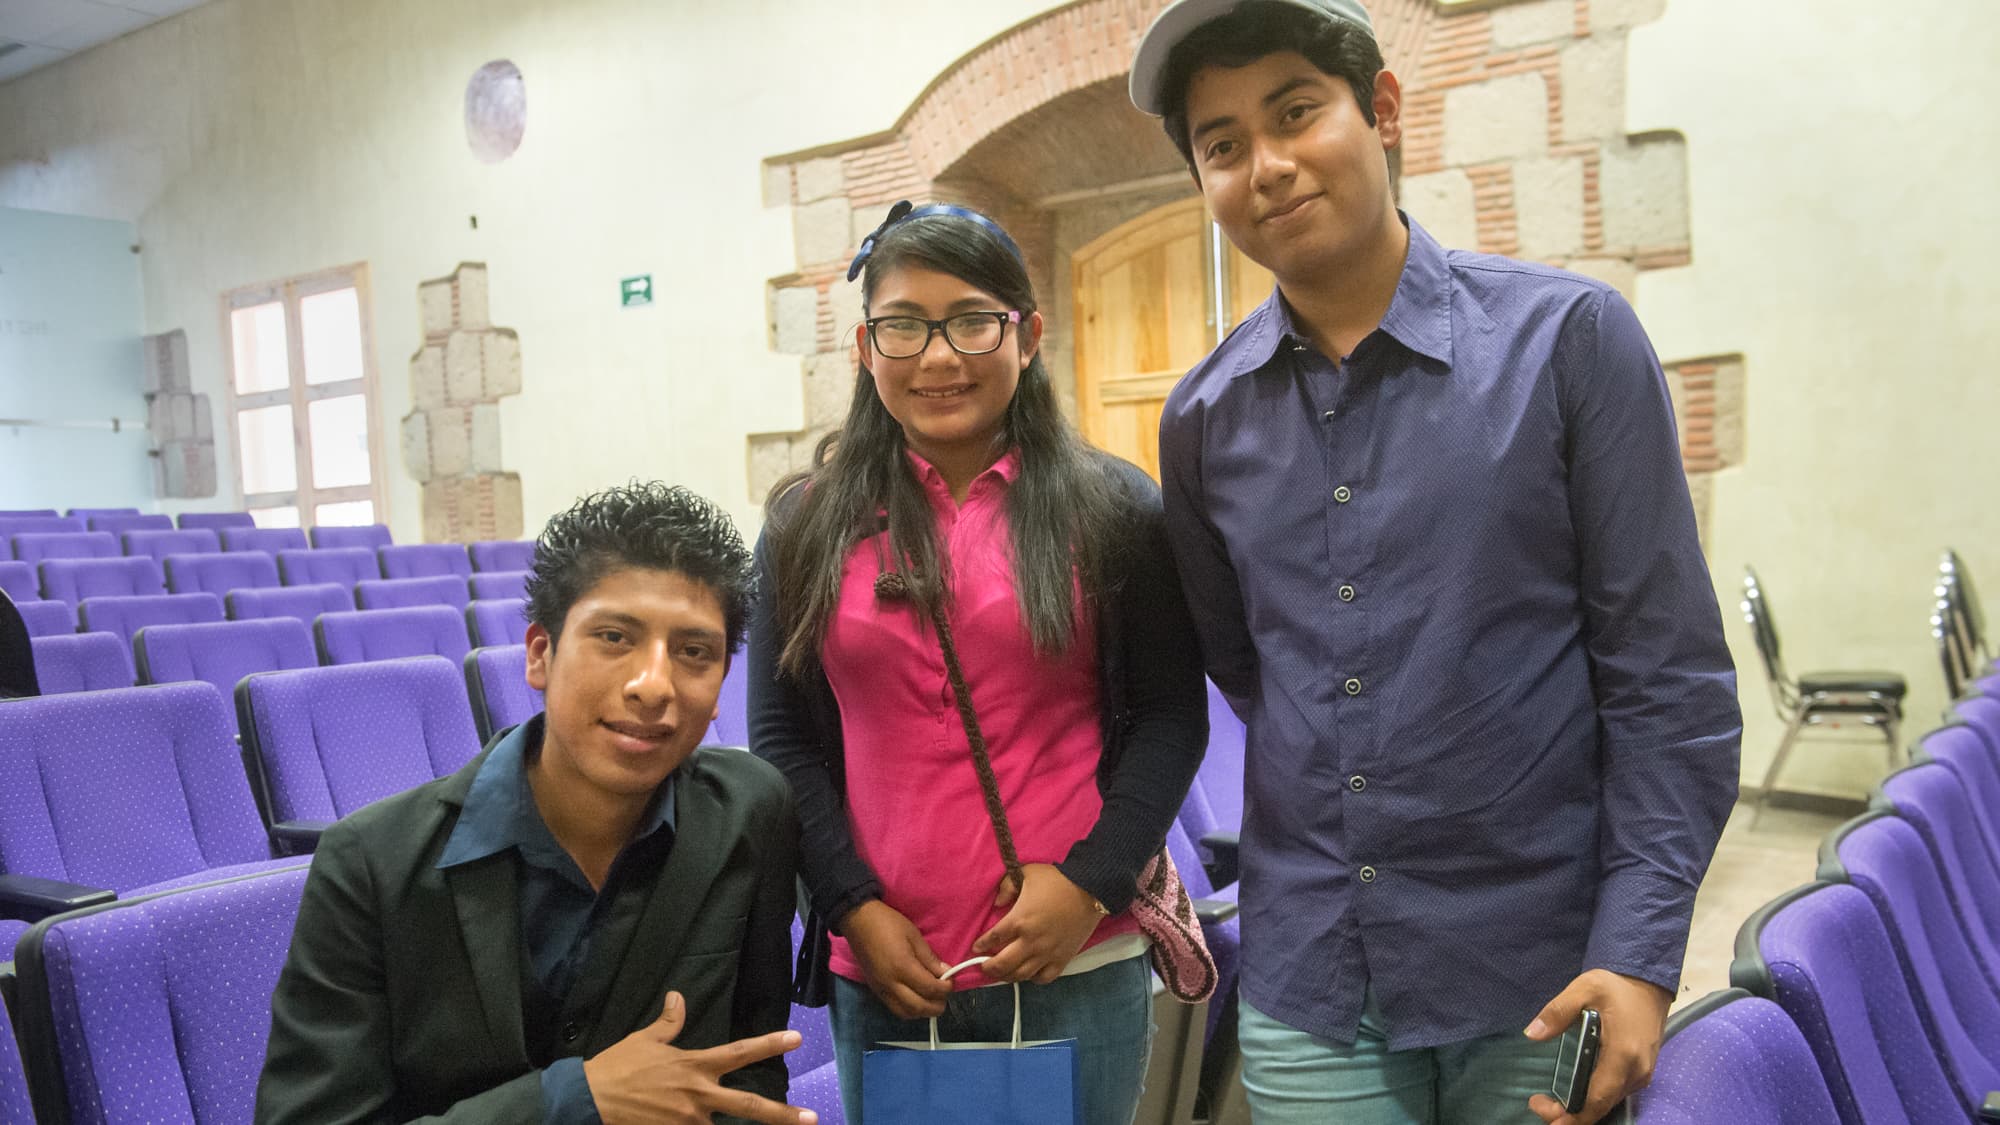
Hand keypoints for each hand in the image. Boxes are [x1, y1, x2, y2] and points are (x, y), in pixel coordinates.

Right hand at [582, 990, 814, 1124]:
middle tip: (812, 1119)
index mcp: (694, 1066)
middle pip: (748, 1106)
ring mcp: (688, 1121)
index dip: (770, 1044)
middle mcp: (699, 1096)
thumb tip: (678, 996)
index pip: (740, 1053)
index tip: (796, 1038)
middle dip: (782, 1115)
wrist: (589, 1101)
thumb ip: (669, 1022)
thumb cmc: (617, 1067)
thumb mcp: (644, 1039)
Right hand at [842, 899, 950, 1018]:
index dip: (945, 988)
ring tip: (932, 1000)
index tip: (951, 981)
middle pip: (918, 1007)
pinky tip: (917, 1000)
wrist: (858, 921)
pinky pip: (894, 1008)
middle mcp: (891, 983)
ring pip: (905, 1013)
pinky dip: (909, 1010)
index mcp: (902, 967)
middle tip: (945, 995)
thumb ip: (930, 958)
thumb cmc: (888, 923)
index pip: (929, 989)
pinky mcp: (875, 990)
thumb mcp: (914, 935)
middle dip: (936, 1006)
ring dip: (922, 1011)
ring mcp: (881, 989)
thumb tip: (945, 973)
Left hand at [970, 863, 1103, 984]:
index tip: (976, 948)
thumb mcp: (1026, 873)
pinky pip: (1044, 978)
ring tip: (1002, 974)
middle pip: (1003, 964)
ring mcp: (1047, 953)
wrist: (1090, 889)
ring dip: (1008, 976)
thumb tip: (997, 902)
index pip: (993, 938)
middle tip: (984, 966)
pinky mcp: (1062, 959)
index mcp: (1019, 920)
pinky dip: (1033, 978)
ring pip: (1021, 975)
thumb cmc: (1056, 880)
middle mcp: (1030, 941)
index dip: (981, 945)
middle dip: (989, 968)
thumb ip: (1007, 886)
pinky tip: (1029, 973)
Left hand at [1523, 969, 1672, 1124]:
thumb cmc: (1617, 987)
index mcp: (1623, 1053)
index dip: (1574, 1115)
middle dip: (1570, 1114)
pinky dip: (1593, 1100)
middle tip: (1539, 1104)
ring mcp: (1641, 1075)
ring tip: (1550, 1102)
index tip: (1549, 1118)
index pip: (1598, 1097)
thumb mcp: (1585, 988)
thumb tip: (1532, 1033)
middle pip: (1601, 1106)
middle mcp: (1636, 1071)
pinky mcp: (1641, 1074)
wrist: (1649, 987)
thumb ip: (1558, 1010)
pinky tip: (1574, 1094)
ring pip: (1608, 1103)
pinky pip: (1615, 1094)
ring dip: (1581, 1108)